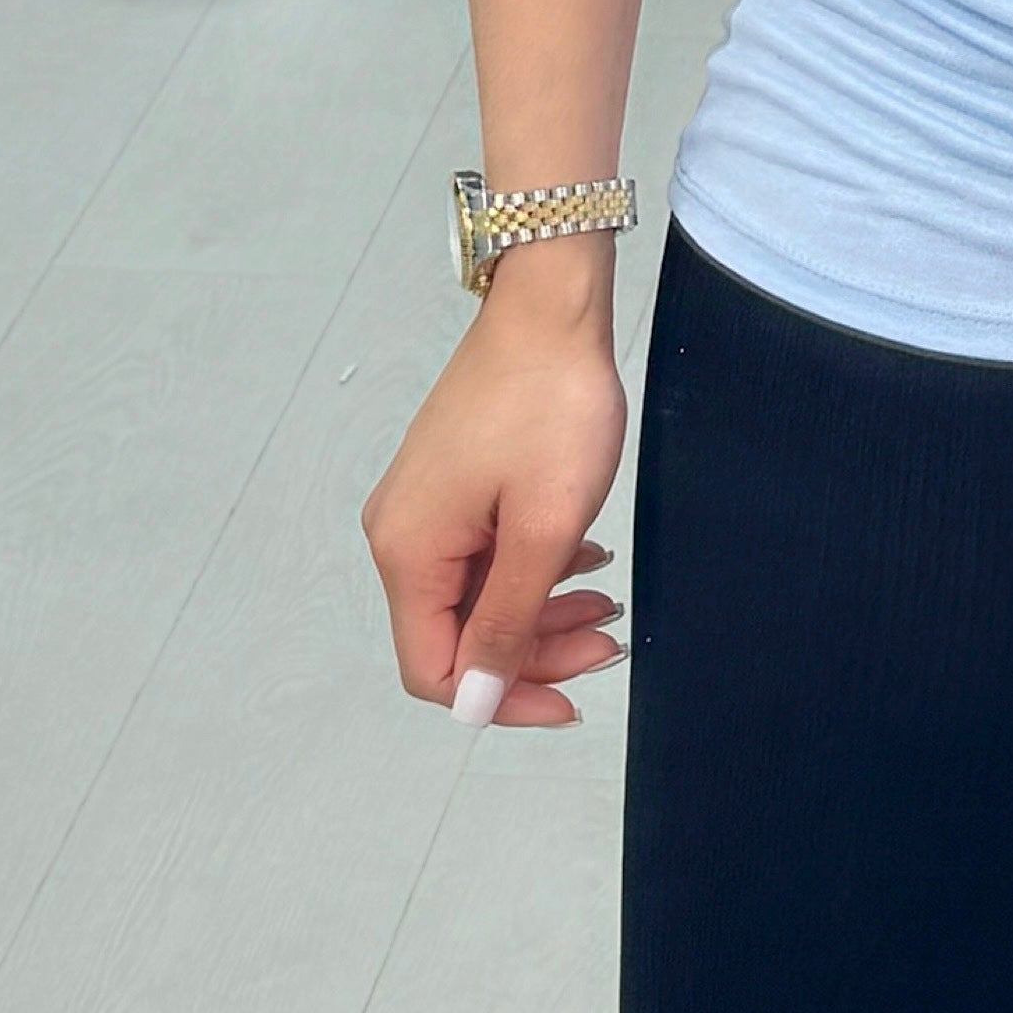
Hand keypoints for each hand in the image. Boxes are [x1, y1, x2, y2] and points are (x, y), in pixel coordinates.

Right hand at [363, 287, 627, 729]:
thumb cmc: (550, 407)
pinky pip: (488, 558)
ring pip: (480, 600)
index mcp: (410, 554)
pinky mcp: (454, 488)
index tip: (573, 699)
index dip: (501, 699)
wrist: (549, 310)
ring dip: (544, 615)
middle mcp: (403, 536)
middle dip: (536, 655)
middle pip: (459, 639)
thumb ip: (507, 622)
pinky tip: (587, 559)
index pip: (435, 671)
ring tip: (609, 601)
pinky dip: (537, 573)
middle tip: (608, 639)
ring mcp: (426, 510)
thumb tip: (473, 702)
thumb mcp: (543, 530)